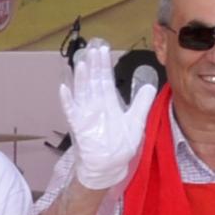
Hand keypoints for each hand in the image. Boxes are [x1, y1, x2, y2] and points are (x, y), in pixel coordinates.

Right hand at [56, 40, 154, 192]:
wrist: (109, 166)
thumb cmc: (120, 145)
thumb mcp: (136, 122)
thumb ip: (142, 103)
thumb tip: (150, 85)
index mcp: (108, 103)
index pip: (106, 79)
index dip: (104, 64)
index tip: (103, 49)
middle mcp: (96, 106)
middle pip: (94, 82)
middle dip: (94, 66)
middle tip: (93, 49)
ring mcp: (86, 115)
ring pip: (82, 92)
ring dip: (81, 79)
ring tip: (81, 64)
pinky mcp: (79, 127)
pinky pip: (71, 112)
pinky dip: (67, 101)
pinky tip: (64, 89)